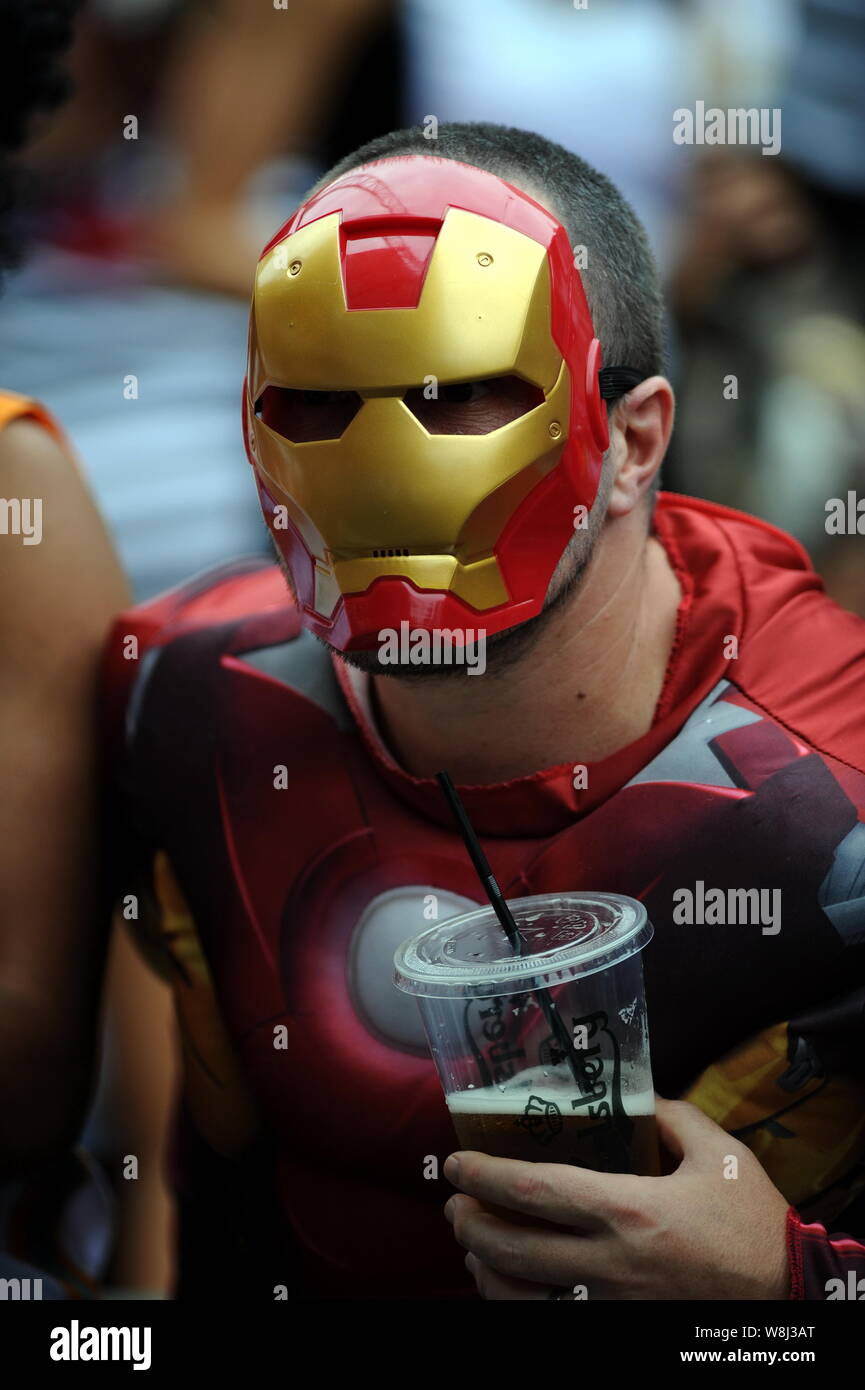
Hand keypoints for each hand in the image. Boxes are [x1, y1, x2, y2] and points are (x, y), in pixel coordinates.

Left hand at [443, 1097, 790, 1299]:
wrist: (787, 1295)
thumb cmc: (752, 1223)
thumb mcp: (718, 1152)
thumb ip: (671, 1116)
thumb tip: (637, 1096)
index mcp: (628, 1210)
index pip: (535, 1191)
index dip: (484, 1176)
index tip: (455, 1162)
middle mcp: (609, 1263)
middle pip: (512, 1250)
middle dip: (468, 1224)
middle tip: (453, 1202)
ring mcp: (610, 1305)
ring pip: (520, 1298)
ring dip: (484, 1269)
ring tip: (473, 1243)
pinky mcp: (617, 1329)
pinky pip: (549, 1321)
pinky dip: (517, 1304)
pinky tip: (510, 1285)